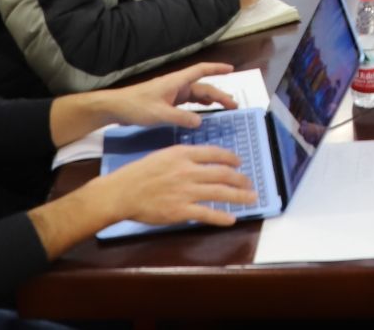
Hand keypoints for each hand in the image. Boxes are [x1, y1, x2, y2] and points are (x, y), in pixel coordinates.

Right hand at [83, 143, 253, 230]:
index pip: (215, 153)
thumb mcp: (163, 155)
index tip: (239, 162)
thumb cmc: (139, 173)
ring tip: (250, 198)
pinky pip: (207, 214)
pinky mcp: (181, 211)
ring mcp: (186, 191)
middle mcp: (188, 171)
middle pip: (222, 174)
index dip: (231, 158)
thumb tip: (202, 161)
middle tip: (249, 182)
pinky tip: (231, 219)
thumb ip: (184, 157)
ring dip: (239, 196)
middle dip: (240, 179)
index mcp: (183, 154)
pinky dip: (221, 217)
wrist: (122, 192)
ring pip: (220, 193)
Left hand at [94, 62, 241, 129]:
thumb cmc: (136, 107)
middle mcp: (176, 86)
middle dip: (219, 94)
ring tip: (224, 108)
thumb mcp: (159, 114)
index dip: (217, 69)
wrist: (115, 108)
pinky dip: (198, 107)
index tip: (231, 69)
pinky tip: (203, 113)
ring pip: (196, 95)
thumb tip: (200, 122)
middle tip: (234, 105)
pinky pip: (187, 103)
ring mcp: (172, 94)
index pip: (201, 71)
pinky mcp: (167, 102)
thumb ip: (181, 118)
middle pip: (202, 87)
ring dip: (210, 100)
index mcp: (176, 82)